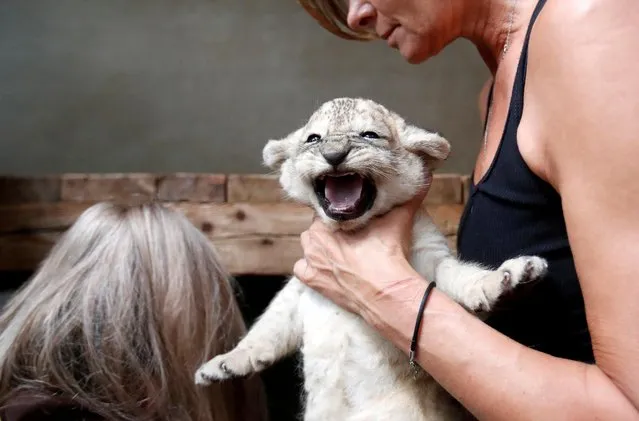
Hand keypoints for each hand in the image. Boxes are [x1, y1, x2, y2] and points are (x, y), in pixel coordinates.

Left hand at [293, 184, 428, 321]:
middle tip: (352, 235)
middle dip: (332, 229)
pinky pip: (301, 269)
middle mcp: (313, 239)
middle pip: (318, 226)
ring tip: (341, 251)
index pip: (328, 207)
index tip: (353, 216)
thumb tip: (423, 178)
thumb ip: (408, 199)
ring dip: (320, 246)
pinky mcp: (312, 281)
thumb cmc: (388, 255)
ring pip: (308, 246)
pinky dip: (310, 268)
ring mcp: (310, 261)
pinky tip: (325, 268)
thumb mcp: (399, 220)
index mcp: (328, 221)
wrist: (386, 293)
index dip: (341, 211)